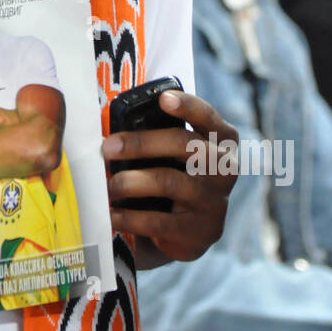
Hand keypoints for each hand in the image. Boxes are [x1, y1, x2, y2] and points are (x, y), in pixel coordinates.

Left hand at [102, 90, 237, 262]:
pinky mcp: (201, 231)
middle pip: (184, 145)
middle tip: (106, 148)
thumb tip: (111, 131)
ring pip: (168, 181)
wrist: (189, 231)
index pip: (206, 116)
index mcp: (220, 140)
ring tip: (108, 185)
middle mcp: (224, 167)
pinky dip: (129, 217)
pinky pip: (159, 220)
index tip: (163, 99)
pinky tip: (112, 214)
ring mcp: (215, 200)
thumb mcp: (174, 154)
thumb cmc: (175, 176)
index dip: (186, 106)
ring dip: (130, 181)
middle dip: (140, 143)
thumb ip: (157, 135)